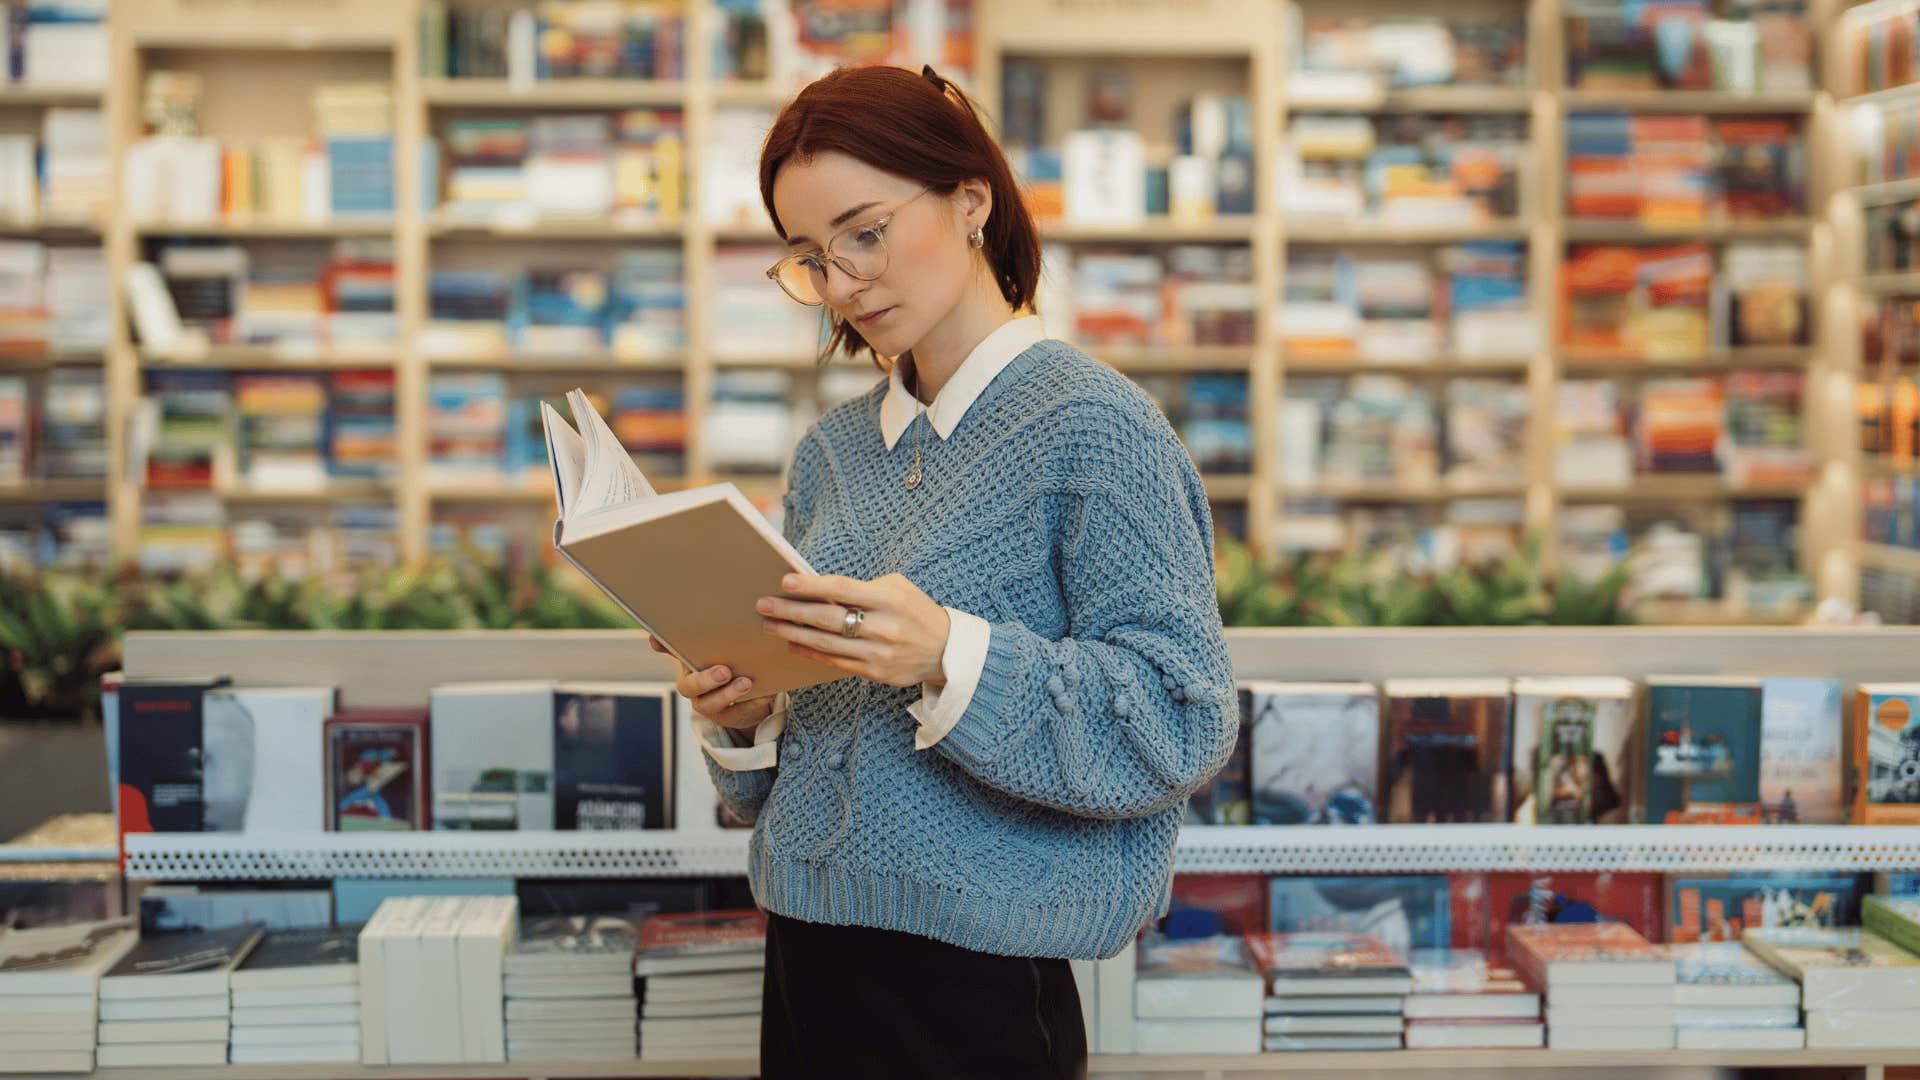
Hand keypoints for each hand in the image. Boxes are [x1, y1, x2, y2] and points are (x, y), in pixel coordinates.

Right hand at [649, 635, 775, 731]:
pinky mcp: (726, 717)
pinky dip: (751, 704)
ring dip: (728, 694)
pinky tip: (765, 694)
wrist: (746, 697)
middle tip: (724, 671)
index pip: (670, 651)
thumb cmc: (730, 663)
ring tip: (747, 683)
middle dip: (705, 679)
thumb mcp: (723, 647)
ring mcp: (707, 704)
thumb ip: (715, 630)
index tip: (657, 638)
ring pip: (709, 704)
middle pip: (688, 686)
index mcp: (688, 662)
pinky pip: (735, 714)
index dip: (662, 645)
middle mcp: (692, 685)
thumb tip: (714, 597)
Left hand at [757, 572, 950, 689]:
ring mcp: (877, 653)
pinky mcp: (874, 672)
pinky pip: (834, 662)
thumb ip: (864, 588)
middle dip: (792, 611)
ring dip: (793, 634)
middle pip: (828, 619)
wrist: (946, 651)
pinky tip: (792, 644)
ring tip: (770, 625)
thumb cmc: (917, 612)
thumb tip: (821, 588)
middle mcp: (883, 627)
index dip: (812, 585)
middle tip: (765, 605)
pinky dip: (810, 652)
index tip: (786, 581)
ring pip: (826, 644)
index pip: (843, 589)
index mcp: (890, 600)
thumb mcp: (899, 589)